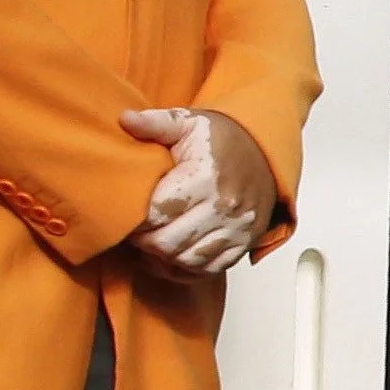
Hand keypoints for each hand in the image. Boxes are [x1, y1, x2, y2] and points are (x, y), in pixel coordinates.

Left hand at [123, 106, 272, 275]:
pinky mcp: (244, 243)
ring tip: (153, 242)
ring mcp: (236, 228)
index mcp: (206, 177)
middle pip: (168, 243)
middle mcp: (224, 207)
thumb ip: (156, 122)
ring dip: (163, 257)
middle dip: (144, 241)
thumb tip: (125, 120)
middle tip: (136, 231)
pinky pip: (209, 270)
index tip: (129, 214)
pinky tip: (173, 256)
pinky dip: (186, 269)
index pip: (156, 214)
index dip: (134, 220)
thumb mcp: (190, 123)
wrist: (264, 152)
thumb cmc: (223, 140)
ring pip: (186, 261)